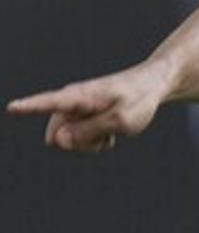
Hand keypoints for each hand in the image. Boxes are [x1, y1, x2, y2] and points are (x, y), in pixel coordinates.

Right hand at [8, 68, 166, 153]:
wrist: (150, 87)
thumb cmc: (138, 100)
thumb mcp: (122, 120)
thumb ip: (91, 131)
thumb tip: (57, 142)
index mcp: (79, 96)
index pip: (50, 102)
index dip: (30, 106)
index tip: (12, 107)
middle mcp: (70, 103)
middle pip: (57, 136)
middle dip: (78, 144)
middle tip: (107, 136)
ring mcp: (74, 112)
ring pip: (68, 142)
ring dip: (89, 144)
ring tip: (111, 131)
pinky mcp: (80, 120)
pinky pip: (78, 142)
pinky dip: (95, 142)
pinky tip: (110, 132)